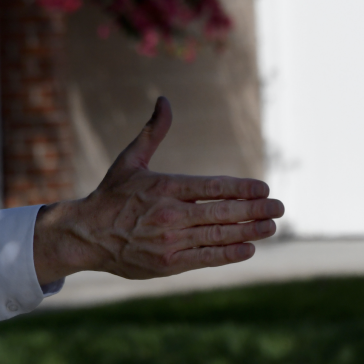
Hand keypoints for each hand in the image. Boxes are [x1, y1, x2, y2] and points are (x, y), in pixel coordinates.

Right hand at [33, 97, 284, 284]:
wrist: (84, 235)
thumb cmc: (111, 196)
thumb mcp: (130, 160)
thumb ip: (152, 132)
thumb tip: (164, 100)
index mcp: (165, 187)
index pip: (213, 187)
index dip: (242, 188)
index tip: (264, 188)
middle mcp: (170, 214)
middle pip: (222, 211)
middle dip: (254, 209)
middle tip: (279, 208)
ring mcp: (170, 240)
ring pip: (218, 235)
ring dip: (249, 232)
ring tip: (271, 227)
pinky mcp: (168, 264)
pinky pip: (206, 257)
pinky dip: (229, 254)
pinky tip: (248, 248)